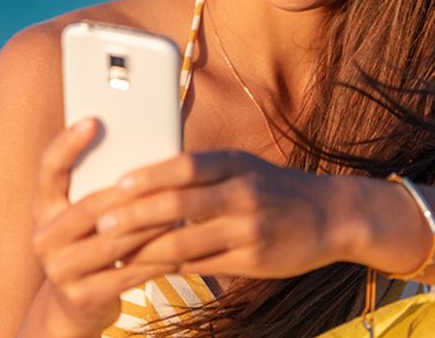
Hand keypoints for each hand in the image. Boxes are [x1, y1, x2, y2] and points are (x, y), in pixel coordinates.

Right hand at [30, 118, 179, 336]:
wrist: (77, 305)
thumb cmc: (94, 242)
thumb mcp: (87, 212)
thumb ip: (107, 179)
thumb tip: (150, 129)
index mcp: (44, 207)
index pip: (49, 168)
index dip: (68, 143)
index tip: (94, 120)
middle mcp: (44, 237)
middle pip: (90, 206)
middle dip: (131, 191)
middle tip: (166, 173)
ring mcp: (59, 270)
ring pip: (113, 241)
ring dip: (150, 223)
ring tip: (181, 207)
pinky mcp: (81, 298)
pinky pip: (126, 275)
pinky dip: (155, 259)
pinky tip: (180, 246)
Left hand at [93, 150, 346, 277]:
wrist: (331, 215)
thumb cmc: (273, 188)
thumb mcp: (244, 166)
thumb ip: (202, 171)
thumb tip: (147, 177)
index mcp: (236, 164)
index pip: (185, 166)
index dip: (149, 175)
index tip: (117, 183)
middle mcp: (243, 193)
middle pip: (179, 204)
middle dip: (136, 215)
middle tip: (102, 224)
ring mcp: (249, 229)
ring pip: (186, 242)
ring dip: (146, 249)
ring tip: (115, 253)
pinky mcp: (254, 260)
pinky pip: (203, 266)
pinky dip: (171, 267)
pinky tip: (148, 268)